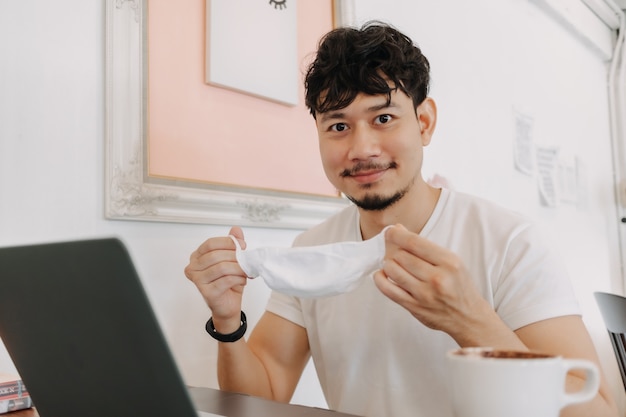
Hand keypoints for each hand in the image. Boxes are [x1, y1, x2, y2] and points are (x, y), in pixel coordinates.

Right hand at [184, 226, 247, 331]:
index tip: (242, 245)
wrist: (229, 305)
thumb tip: (236, 230)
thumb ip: (233, 244)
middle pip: (216, 255)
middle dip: (236, 256)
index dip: (228, 242)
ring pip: (222, 268)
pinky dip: (238, 278)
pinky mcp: (207, 293)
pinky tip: (242, 280)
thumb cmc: (228, 281)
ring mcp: (198, 281)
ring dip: (239, 268)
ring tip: (246, 271)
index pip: (211, 244)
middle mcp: (193, 268)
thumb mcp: (232, 259)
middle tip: (247, 259)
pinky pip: (226, 280)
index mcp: (197, 256)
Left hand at [373, 224, 489, 338]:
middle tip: (394, 251)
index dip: (397, 235)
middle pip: (401, 256)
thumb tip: (398, 230)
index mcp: (449, 262)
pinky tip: (381, 274)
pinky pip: (388, 290)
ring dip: (387, 264)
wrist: (469, 317)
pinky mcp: (414, 307)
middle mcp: (437, 278)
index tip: (390, 231)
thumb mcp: (452, 262)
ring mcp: (425, 294)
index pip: (415, 243)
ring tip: (392, 264)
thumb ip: (426, 248)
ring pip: (393, 271)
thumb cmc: (459, 286)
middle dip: (394, 250)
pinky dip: (380, 279)